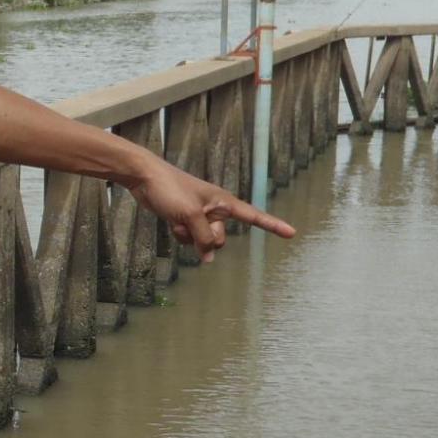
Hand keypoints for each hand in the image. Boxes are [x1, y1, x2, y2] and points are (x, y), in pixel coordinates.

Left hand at [128, 159, 293, 262]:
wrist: (145, 178)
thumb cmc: (170, 189)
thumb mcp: (190, 215)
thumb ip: (203, 239)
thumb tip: (208, 259)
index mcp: (224, 202)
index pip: (254, 216)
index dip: (273, 225)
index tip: (292, 233)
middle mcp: (216, 210)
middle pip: (220, 240)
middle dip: (204, 238)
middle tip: (190, 219)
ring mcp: (201, 216)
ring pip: (204, 243)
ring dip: (189, 237)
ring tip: (178, 217)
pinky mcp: (187, 220)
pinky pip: (189, 240)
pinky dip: (180, 234)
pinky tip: (171, 220)